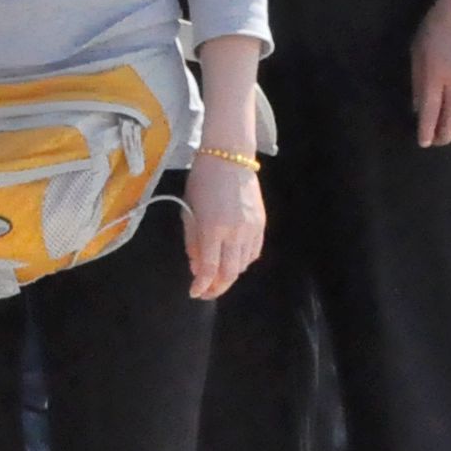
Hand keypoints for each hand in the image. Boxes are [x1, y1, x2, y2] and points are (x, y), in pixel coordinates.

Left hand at [183, 155, 265, 297]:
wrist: (229, 157)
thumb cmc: (202, 180)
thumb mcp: (188, 209)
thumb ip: (192, 239)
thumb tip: (196, 266)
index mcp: (212, 228)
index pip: (209, 268)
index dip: (202, 285)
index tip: (194, 293)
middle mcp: (235, 232)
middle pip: (230, 272)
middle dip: (218, 287)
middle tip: (207, 293)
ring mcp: (251, 229)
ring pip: (244, 264)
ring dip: (230, 275)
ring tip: (217, 277)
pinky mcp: (261, 224)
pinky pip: (254, 252)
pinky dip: (243, 262)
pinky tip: (234, 261)